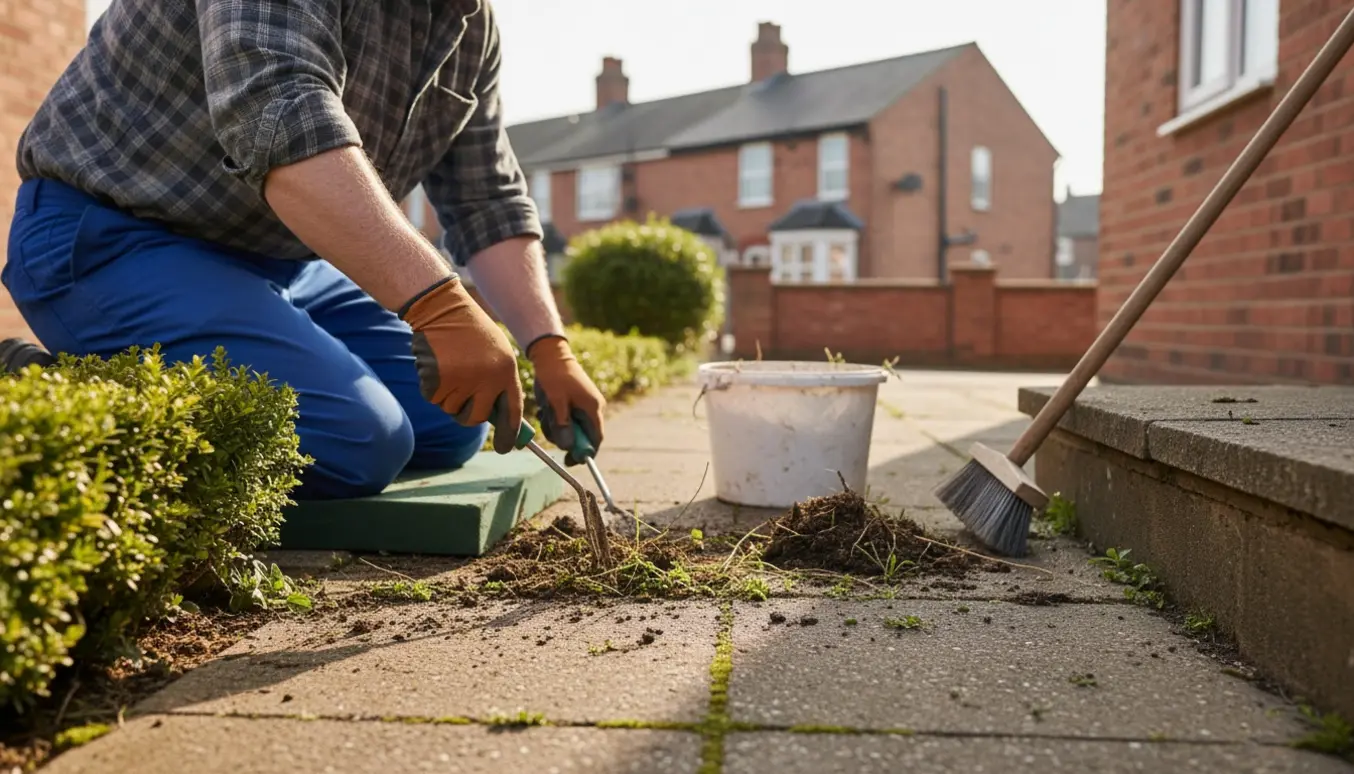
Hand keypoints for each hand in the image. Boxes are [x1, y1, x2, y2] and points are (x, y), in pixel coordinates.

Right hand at [399, 276, 524, 453]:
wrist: (442, 308)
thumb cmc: (471, 332)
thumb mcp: (497, 353)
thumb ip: (500, 383)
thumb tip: (498, 419)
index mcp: (506, 371)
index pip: (512, 411)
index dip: (511, 434)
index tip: (508, 448)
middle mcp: (487, 379)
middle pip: (477, 418)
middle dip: (468, 414)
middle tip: (463, 397)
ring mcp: (462, 381)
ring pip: (452, 409)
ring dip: (448, 395)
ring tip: (450, 366)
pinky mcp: (438, 380)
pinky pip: (434, 399)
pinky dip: (432, 387)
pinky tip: (437, 364)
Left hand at [527, 336, 605, 464]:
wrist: (550, 353)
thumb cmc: (554, 375)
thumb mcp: (555, 401)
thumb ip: (563, 424)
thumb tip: (568, 447)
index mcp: (593, 408)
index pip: (595, 439)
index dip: (584, 453)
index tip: (568, 461)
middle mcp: (592, 408)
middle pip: (582, 435)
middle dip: (565, 437)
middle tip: (549, 429)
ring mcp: (584, 404)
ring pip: (572, 428)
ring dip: (557, 427)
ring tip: (545, 413)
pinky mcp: (575, 402)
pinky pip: (567, 419)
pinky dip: (555, 419)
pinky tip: (546, 409)